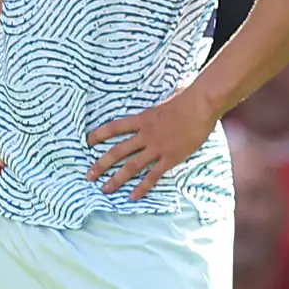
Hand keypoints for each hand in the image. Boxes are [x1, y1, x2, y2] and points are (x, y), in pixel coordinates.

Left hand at [86, 82, 216, 197]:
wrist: (200, 106)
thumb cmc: (186, 97)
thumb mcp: (164, 99)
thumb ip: (159, 103)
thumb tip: (165, 91)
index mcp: (142, 119)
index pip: (114, 127)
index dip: (99, 135)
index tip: (87, 142)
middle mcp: (145, 134)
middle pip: (117, 151)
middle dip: (101, 164)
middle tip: (89, 175)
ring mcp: (157, 148)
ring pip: (131, 166)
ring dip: (116, 179)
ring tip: (104, 190)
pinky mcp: (170, 158)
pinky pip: (153, 176)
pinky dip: (142, 187)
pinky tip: (133, 197)